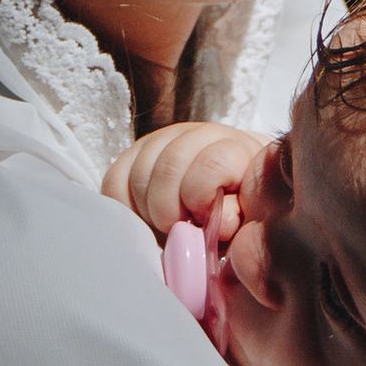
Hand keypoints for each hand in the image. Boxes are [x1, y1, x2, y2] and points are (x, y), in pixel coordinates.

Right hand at [106, 121, 273, 239]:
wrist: (231, 196)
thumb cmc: (241, 213)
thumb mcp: (250, 221)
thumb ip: (238, 220)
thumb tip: (221, 224)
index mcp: (237, 150)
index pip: (213, 162)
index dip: (201, 198)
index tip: (203, 222)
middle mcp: (202, 135)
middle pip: (170, 166)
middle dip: (169, 209)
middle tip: (178, 231)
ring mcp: (168, 139)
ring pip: (140, 171)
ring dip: (148, 210)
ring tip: (165, 228)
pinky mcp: (139, 152)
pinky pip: (116, 178)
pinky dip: (124, 207)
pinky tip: (143, 220)